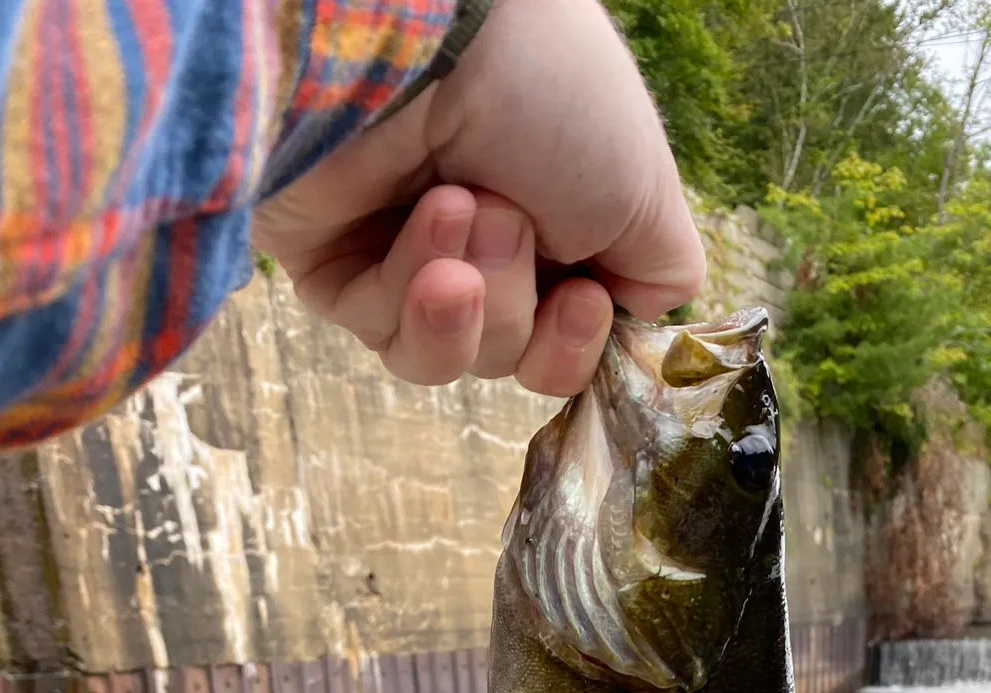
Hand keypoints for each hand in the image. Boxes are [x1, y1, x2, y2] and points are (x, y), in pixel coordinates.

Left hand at [251, 0, 704, 395]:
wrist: (430, 36)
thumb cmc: (546, 91)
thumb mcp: (644, 193)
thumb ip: (658, 276)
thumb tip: (636, 318)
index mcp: (553, 224)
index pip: (564, 339)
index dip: (575, 344)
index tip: (583, 300)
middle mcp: (479, 244)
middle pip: (509, 355)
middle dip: (515, 301)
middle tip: (506, 216)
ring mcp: (401, 258)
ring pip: (448, 357)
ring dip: (472, 301)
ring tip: (461, 211)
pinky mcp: (332, 268)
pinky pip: (386, 335)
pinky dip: (412, 289)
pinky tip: (426, 217)